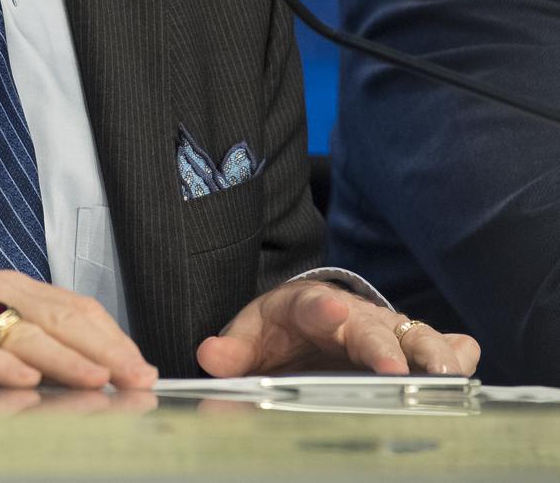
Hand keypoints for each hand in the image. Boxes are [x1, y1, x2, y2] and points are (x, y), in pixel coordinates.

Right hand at [0, 270, 156, 389]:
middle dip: (104, 349)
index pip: (76, 308)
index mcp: (12, 287)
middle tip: (135, 378)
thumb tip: (95, 372)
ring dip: (64, 358)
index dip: (113, 337)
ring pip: (23, 331)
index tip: (142, 367)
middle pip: (60, 317)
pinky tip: (23, 383)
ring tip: (98, 379)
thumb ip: (34, 341)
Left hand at [195, 281, 479, 376]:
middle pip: (369, 327)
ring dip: (429, 351)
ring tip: (446, 373)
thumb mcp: (251, 335)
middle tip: (393, 366)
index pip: (312, 304)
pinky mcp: (408, 347)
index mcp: (308, 307)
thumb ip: (232, 349)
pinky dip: (455, 352)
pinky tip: (466, 366)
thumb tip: (209, 357)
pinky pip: (437, 345)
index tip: (332, 311)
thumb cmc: (282, 331)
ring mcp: (384, 330)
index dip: (322, 308)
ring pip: (411, 335)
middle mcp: (352, 316)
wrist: (312, 318)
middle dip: (381, 344)